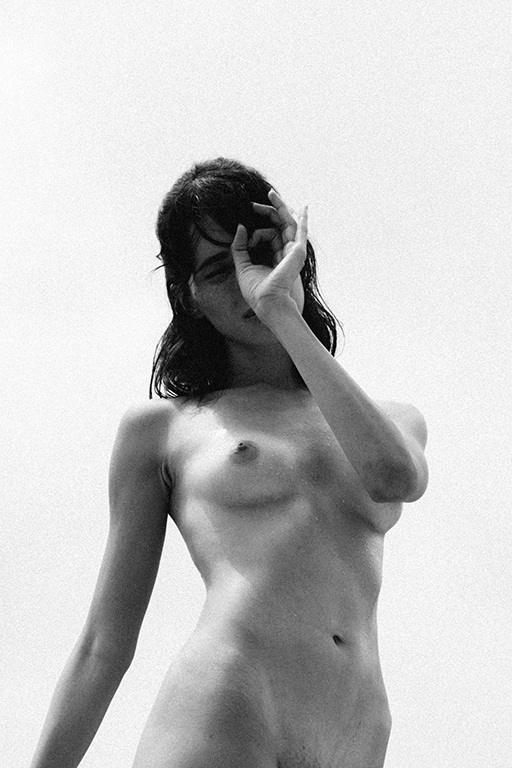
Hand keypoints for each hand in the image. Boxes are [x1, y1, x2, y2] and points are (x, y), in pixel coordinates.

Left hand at [231, 190, 307, 320]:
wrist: (267, 302)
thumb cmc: (256, 290)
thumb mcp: (242, 265)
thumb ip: (239, 246)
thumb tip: (241, 227)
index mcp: (274, 256)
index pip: (268, 235)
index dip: (255, 232)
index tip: (243, 230)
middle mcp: (285, 252)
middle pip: (278, 226)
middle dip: (267, 212)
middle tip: (253, 204)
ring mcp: (293, 251)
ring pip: (287, 223)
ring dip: (279, 207)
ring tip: (270, 194)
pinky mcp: (297, 251)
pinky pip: (301, 231)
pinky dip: (303, 219)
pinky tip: (304, 208)